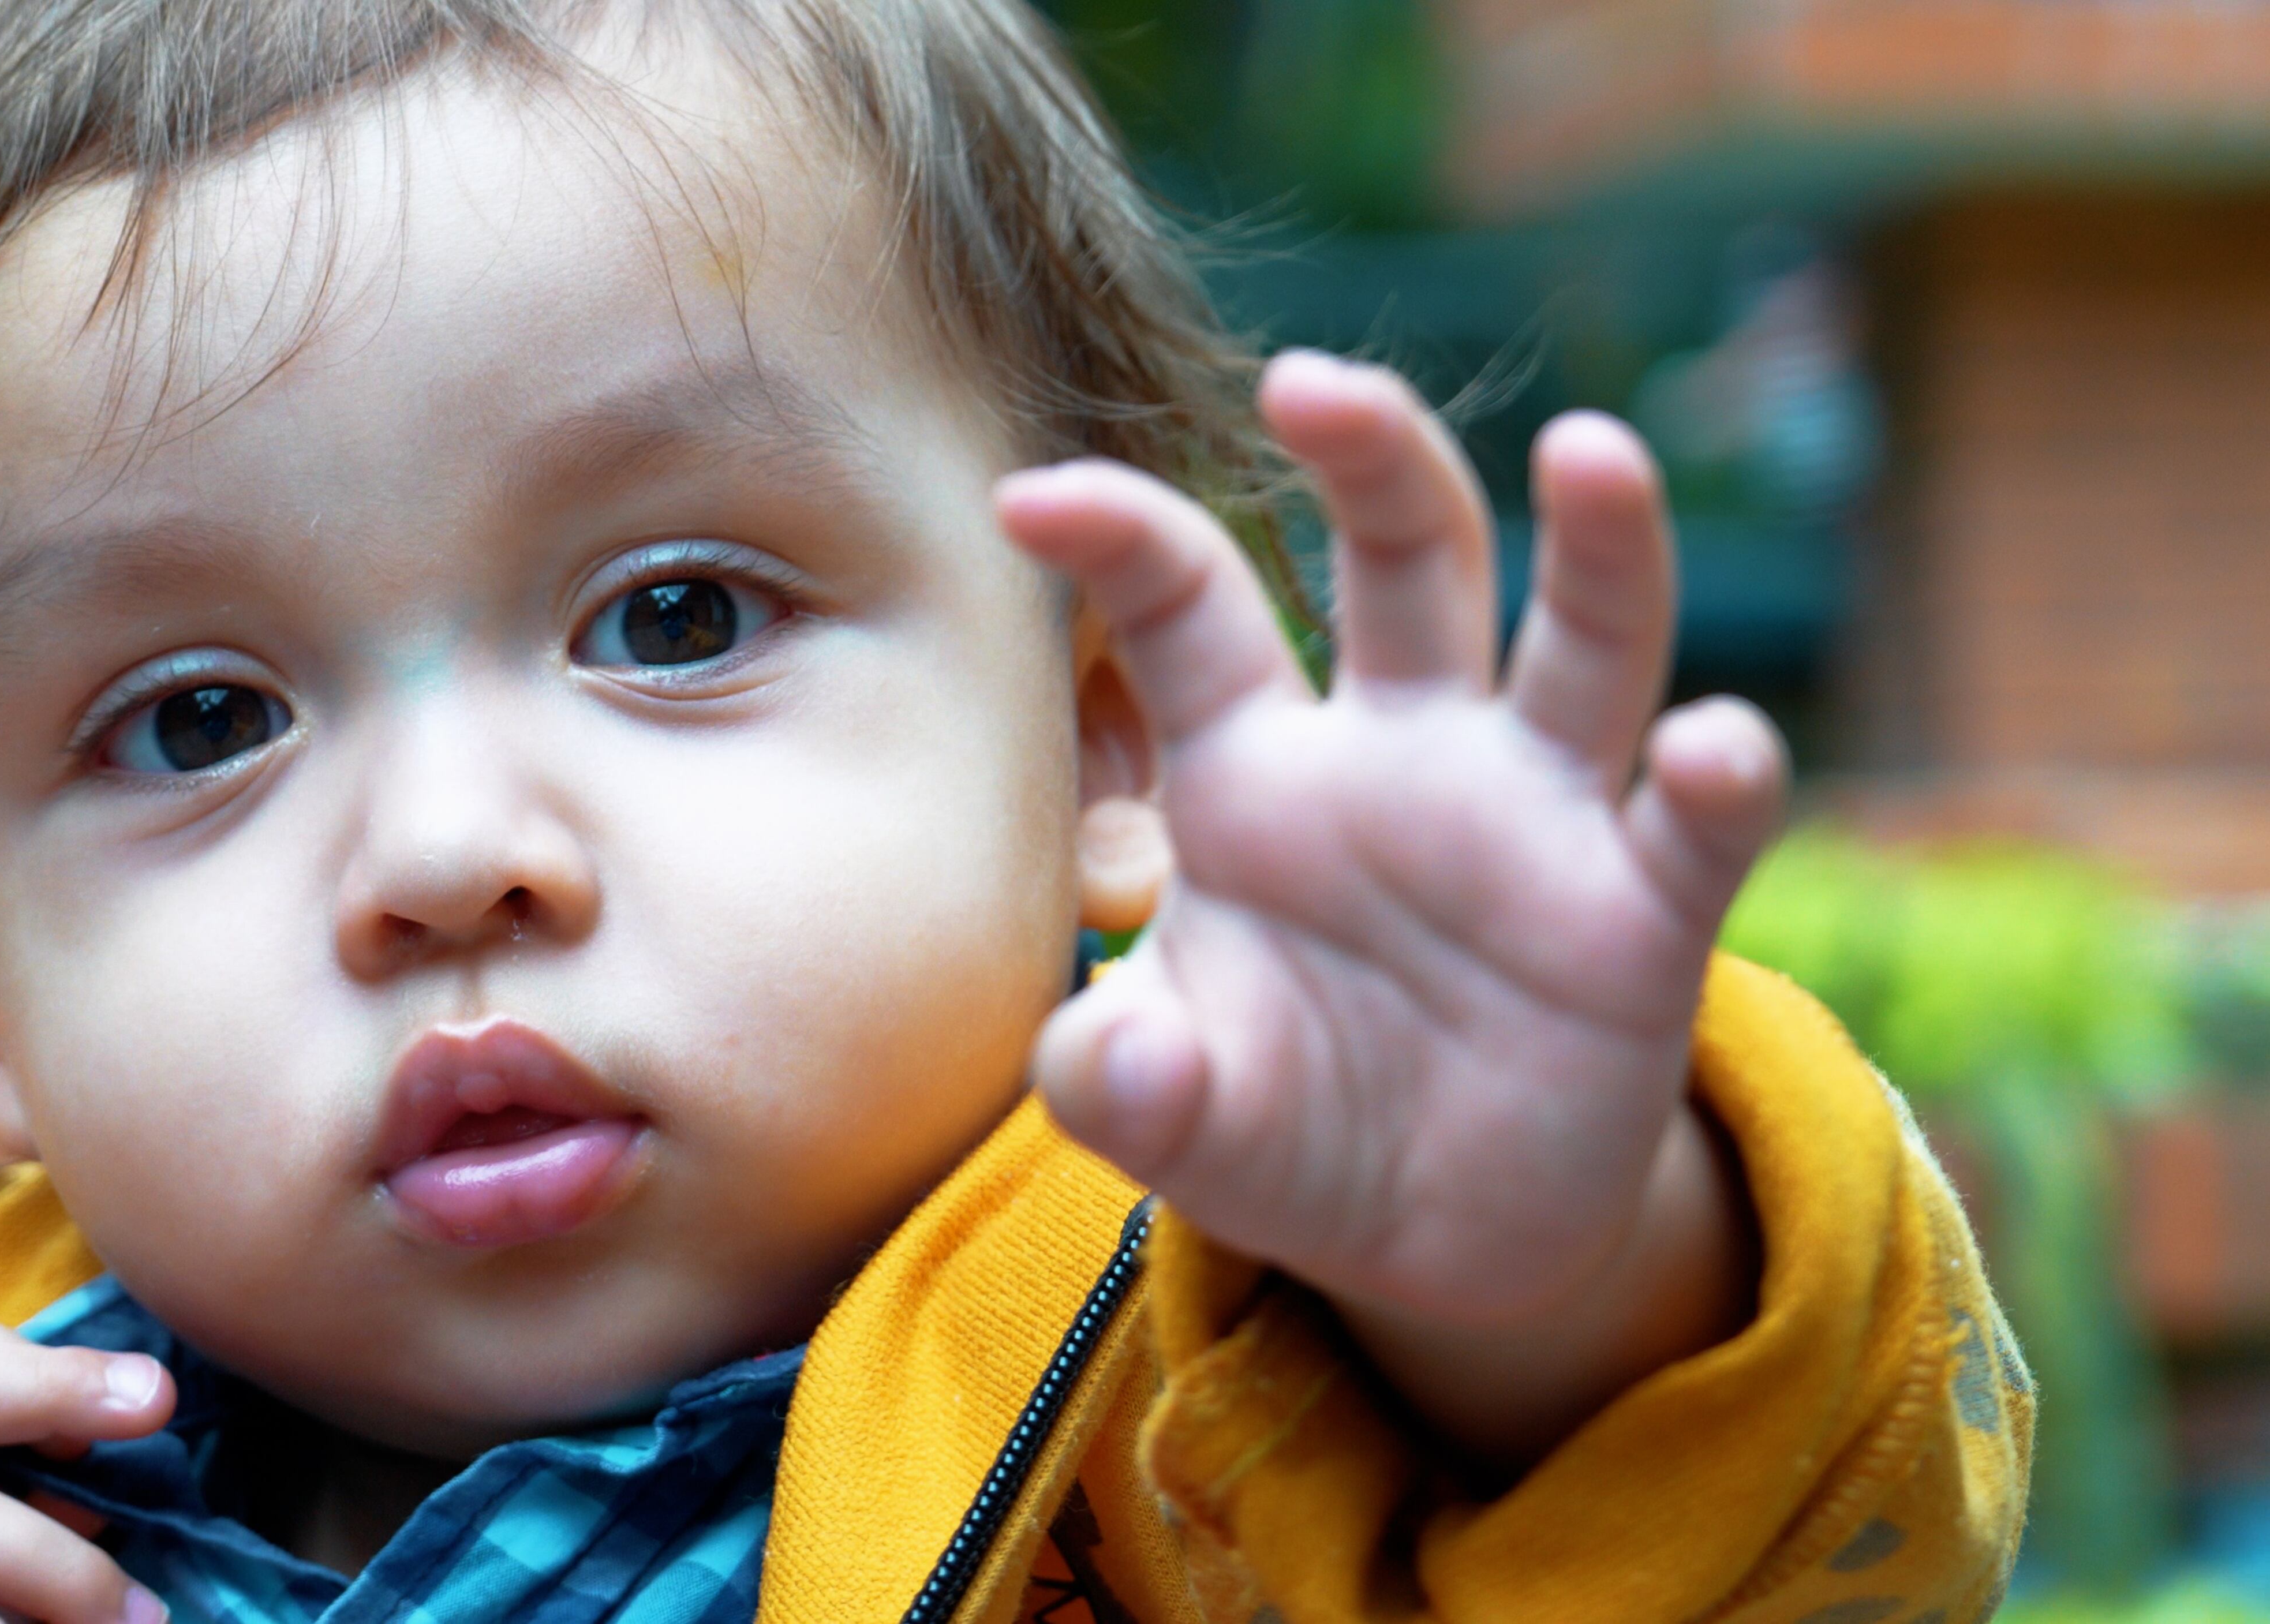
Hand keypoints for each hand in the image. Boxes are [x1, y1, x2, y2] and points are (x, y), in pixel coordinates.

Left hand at [1001, 352, 1782, 1461]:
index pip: (1189, 608)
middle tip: (1311, 383)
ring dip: (1600, 543)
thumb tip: (1112, 1059)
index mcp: (1256, 770)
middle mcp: (1405, 753)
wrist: (1430, 1235)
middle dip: (1373, 456)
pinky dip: (1720, 780)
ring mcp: (1537, 819)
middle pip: (1405, 557)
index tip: (1026, 499)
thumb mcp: (1172, 1116)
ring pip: (1581, 641)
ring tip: (1590, 449)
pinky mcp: (1644, 915)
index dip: (1119, 537)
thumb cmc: (1277, 1122)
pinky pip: (1696, 827)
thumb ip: (1118, 1082)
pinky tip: (1716, 747)